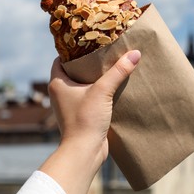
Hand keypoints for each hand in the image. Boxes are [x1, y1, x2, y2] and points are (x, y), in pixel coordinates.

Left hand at [41, 50, 140, 193]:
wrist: (84, 152)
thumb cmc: (85, 120)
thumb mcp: (103, 91)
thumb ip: (118, 71)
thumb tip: (135, 53)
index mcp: (58, 83)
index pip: (61, 59)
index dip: (73, 50)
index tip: (89, 42)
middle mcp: (61, 93)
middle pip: (74, 71)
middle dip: (88, 63)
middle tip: (105, 52)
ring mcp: (71, 105)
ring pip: (83, 85)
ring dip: (96, 78)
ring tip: (112, 67)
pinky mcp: (82, 115)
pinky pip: (90, 97)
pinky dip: (100, 92)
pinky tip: (115, 87)